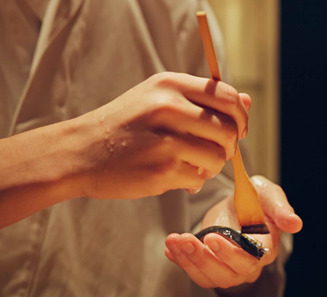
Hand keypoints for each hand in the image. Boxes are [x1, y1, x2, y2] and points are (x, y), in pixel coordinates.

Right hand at [74, 72, 251, 198]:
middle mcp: (169, 106)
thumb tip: (248, 101)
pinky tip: (172, 176)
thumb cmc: (125, 127)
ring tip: (190, 166)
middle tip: (212, 153)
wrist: (79, 153)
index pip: (228, 96)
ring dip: (210, 168)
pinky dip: (191, 182)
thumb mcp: (158, 100)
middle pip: (228, 129)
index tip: (236, 131)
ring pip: (218, 157)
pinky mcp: (162, 169)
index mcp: (170, 84)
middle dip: (227, 147)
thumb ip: (203, 100)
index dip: (240, 117)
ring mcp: (165, 138)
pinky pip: (199, 179)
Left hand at [164, 176, 302, 288]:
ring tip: (174, 240)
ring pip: (210, 277)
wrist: (237, 204)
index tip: (212, 237)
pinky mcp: (212, 269)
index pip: (250, 260)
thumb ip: (280, 208)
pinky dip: (182, 263)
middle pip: (228, 273)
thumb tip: (296, 224)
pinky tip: (171, 248)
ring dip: (189, 260)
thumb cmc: (256, 199)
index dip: (231, 253)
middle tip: (186, 239)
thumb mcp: (268, 195)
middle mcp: (249, 265)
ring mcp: (230, 270)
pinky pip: (197, 274)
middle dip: (204, 258)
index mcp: (266, 248)